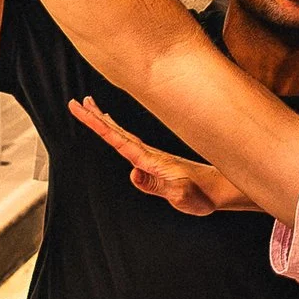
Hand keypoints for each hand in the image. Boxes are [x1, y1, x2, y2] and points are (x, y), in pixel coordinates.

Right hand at [69, 96, 257, 213]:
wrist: (223, 190)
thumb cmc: (204, 195)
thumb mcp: (181, 195)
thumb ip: (159, 186)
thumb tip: (133, 174)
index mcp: (150, 160)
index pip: (117, 139)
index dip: (97, 124)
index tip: (81, 109)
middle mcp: (150, 154)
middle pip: (117, 132)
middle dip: (95, 117)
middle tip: (76, 102)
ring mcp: (154, 156)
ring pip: (124, 134)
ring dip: (106, 122)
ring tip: (91, 108)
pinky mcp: (158, 160)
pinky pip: (132, 142)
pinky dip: (120, 132)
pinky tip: (117, 129)